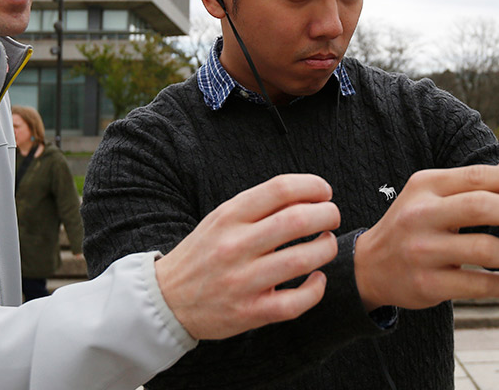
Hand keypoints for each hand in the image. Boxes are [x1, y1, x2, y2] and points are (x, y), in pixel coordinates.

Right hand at [154, 174, 340, 339]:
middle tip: (332, 217)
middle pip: (297, 221)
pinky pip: (296, 301)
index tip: (324, 192)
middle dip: (327, 215)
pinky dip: (316, 288)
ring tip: (327, 244)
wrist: (166, 299)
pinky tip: (317, 279)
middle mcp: (235, 246)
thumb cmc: (204, 253)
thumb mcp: (221, 219)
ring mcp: (242, 281)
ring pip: (303, 259)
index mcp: (229, 217)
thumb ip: (259, 206)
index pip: (280, 189)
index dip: (313, 186)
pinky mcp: (249, 312)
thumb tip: (308, 194)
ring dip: (327, 248)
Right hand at [354, 165, 498, 310]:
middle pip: (481, 207)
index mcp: (427, 186)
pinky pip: (474, 284)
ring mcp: (422, 250)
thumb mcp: (428, 195)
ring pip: (481, 248)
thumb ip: (466, 184)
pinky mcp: (426, 283)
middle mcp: (421, 215)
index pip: (477, 176)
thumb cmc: (407, 227)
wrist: (368, 266)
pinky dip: (498, 283)